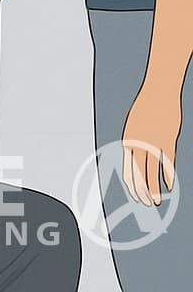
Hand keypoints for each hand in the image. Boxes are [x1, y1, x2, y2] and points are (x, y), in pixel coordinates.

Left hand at [121, 84, 180, 205]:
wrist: (158, 92)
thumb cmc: (146, 108)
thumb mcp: (135, 126)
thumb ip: (135, 143)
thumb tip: (137, 159)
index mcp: (128, 141)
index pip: (127, 171)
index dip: (132, 187)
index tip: (137, 197)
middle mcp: (138, 144)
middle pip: (138, 175)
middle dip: (142, 192)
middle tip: (147, 204)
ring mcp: (152, 143)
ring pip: (152, 173)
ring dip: (154, 189)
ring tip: (156, 201)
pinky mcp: (167, 141)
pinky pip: (167, 163)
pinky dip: (167, 176)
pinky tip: (169, 186)